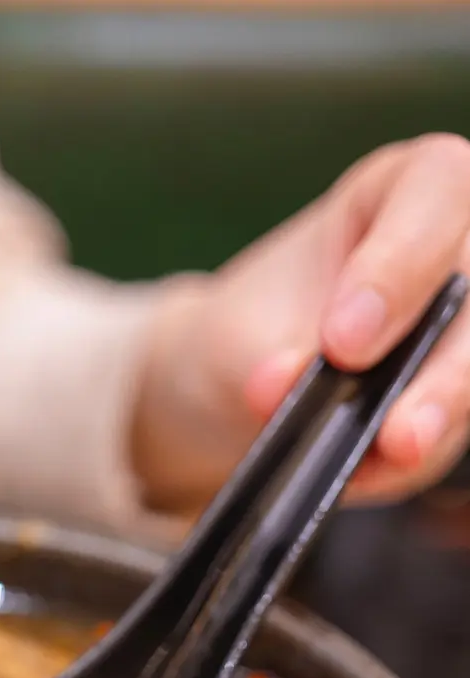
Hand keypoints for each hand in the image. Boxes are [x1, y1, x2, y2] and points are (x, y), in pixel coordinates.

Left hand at [132, 134, 469, 516]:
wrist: (244, 386)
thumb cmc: (255, 328)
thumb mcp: (244, 327)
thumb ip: (272, 352)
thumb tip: (288, 384)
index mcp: (410, 191)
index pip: (438, 196)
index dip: (399, 264)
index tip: (343, 338)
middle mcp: (460, 251)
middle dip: (444, 368)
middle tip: (393, 424)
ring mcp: (466, 331)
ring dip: (440, 415)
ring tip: (394, 451)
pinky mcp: (455, 400)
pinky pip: (444, 437)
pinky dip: (400, 462)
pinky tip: (359, 473)